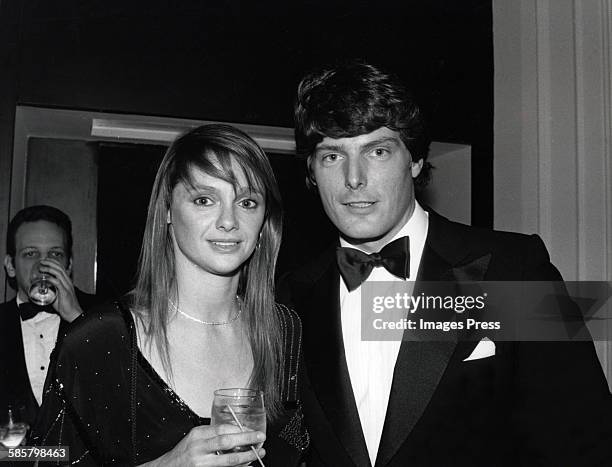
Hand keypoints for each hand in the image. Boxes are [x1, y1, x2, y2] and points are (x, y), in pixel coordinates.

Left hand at [38, 258, 82, 322]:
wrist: (73, 313)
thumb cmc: (66, 305)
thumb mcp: (58, 294)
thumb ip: (53, 288)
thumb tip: (45, 286)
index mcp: (67, 282)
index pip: (61, 268)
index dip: (54, 263)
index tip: (46, 260)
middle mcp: (68, 282)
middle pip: (60, 268)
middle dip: (50, 263)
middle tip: (42, 261)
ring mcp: (67, 286)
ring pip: (59, 273)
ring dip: (49, 269)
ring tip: (42, 267)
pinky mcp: (65, 292)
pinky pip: (57, 283)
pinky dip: (51, 279)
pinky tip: (45, 278)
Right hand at [140, 424, 265, 466]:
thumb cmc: (183, 453)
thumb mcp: (195, 437)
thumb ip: (213, 434)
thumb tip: (237, 430)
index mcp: (197, 435)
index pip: (222, 429)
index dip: (240, 429)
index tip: (253, 429)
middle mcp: (198, 448)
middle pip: (226, 441)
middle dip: (246, 439)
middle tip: (260, 437)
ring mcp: (201, 463)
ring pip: (227, 460)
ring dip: (245, 457)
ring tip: (257, 453)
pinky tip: (246, 466)